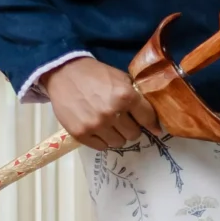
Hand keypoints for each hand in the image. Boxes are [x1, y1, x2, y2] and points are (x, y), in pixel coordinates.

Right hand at [45, 55, 162, 151]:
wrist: (65, 73)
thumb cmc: (95, 74)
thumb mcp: (120, 78)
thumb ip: (135, 95)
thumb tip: (150, 115)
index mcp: (125, 96)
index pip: (147, 118)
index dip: (152, 123)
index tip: (154, 127)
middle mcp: (112, 113)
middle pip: (134, 134)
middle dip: (131, 127)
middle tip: (124, 120)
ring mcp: (96, 125)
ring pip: (119, 142)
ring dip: (117, 135)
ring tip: (110, 124)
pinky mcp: (81, 134)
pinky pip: (102, 147)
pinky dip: (103, 140)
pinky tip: (98, 129)